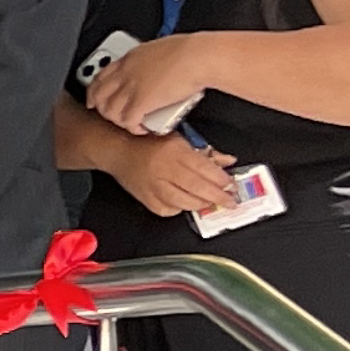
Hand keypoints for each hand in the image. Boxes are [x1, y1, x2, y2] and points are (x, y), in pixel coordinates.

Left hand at [87, 32, 209, 134]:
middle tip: (109, 117)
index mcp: (130, 58)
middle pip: (99, 94)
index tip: (95, 98)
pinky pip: (127, 121)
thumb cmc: (191, 51)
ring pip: (109, 110)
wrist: (199, 56)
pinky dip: (133, 128)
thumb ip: (150, 61)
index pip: (102, 76)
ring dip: (118, 120)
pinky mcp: (141, 102)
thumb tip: (155, 67)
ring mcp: (131, 88)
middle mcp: (125, 73)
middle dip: (101, 108)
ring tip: (130, 123)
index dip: (95, 90)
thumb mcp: (160, 50)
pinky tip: (142, 128)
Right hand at [103, 129, 242, 223]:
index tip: (231, 185)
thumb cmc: (150, 143)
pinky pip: (167, 210)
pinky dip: (179, 209)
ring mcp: (153, 186)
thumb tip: (229, 161)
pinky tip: (184, 203)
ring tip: (209, 203)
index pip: (203, 168)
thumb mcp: (180, 140)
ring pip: (183, 202)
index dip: (220, 179)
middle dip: (217, 196)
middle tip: (230, 202)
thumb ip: (206, 152)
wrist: (118, 152)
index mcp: (174, 151)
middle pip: (196, 187)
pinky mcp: (145, 198)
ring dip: (200, 204)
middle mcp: (163, 169)